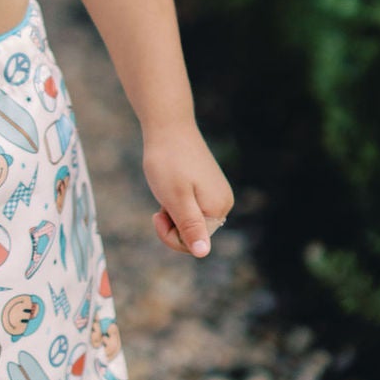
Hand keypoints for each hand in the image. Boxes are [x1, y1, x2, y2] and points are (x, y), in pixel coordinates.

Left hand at [144, 126, 233, 256]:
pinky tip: (170, 185)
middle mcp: (223, 203)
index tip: (157, 215)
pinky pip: (189, 208)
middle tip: (160, 203)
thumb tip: (203, 254)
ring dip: (172, 212)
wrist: (168, 126)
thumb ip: (190, 227)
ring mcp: (216, 194)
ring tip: (166, 190)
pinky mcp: (207, 186)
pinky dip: (175, 202)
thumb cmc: (168, 162)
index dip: (170, 235)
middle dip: (171, 224)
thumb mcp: (176, 199)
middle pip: (193, 235)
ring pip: (189, 221)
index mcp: (218, 208)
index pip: (194, 244)